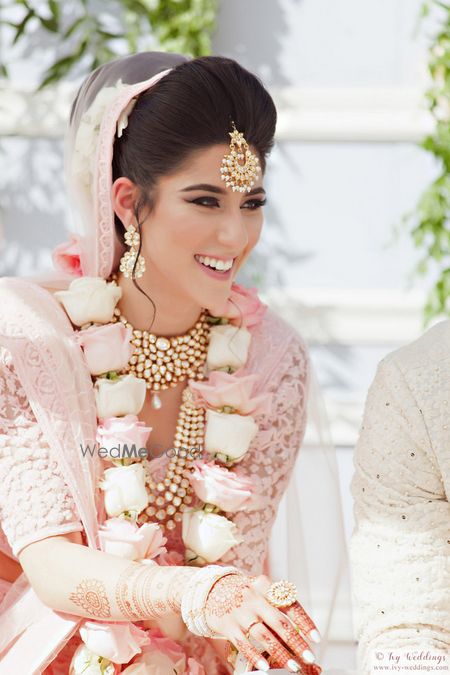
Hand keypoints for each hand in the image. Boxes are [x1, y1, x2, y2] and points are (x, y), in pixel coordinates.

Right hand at [204, 573, 321, 672]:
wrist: (212, 589)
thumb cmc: (245, 593)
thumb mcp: (261, 589)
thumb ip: (277, 604)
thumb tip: (301, 629)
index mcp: (266, 587)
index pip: (289, 604)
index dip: (305, 622)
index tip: (316, 638)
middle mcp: (253, 598)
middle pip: (279, 622)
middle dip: (296, 642)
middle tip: (309, 657)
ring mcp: (240, 612)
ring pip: (264, 636)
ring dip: (280, 653)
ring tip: (294, 666)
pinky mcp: (227, 625)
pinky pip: (243, 643)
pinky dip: (255, 656)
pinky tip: (265, 667)